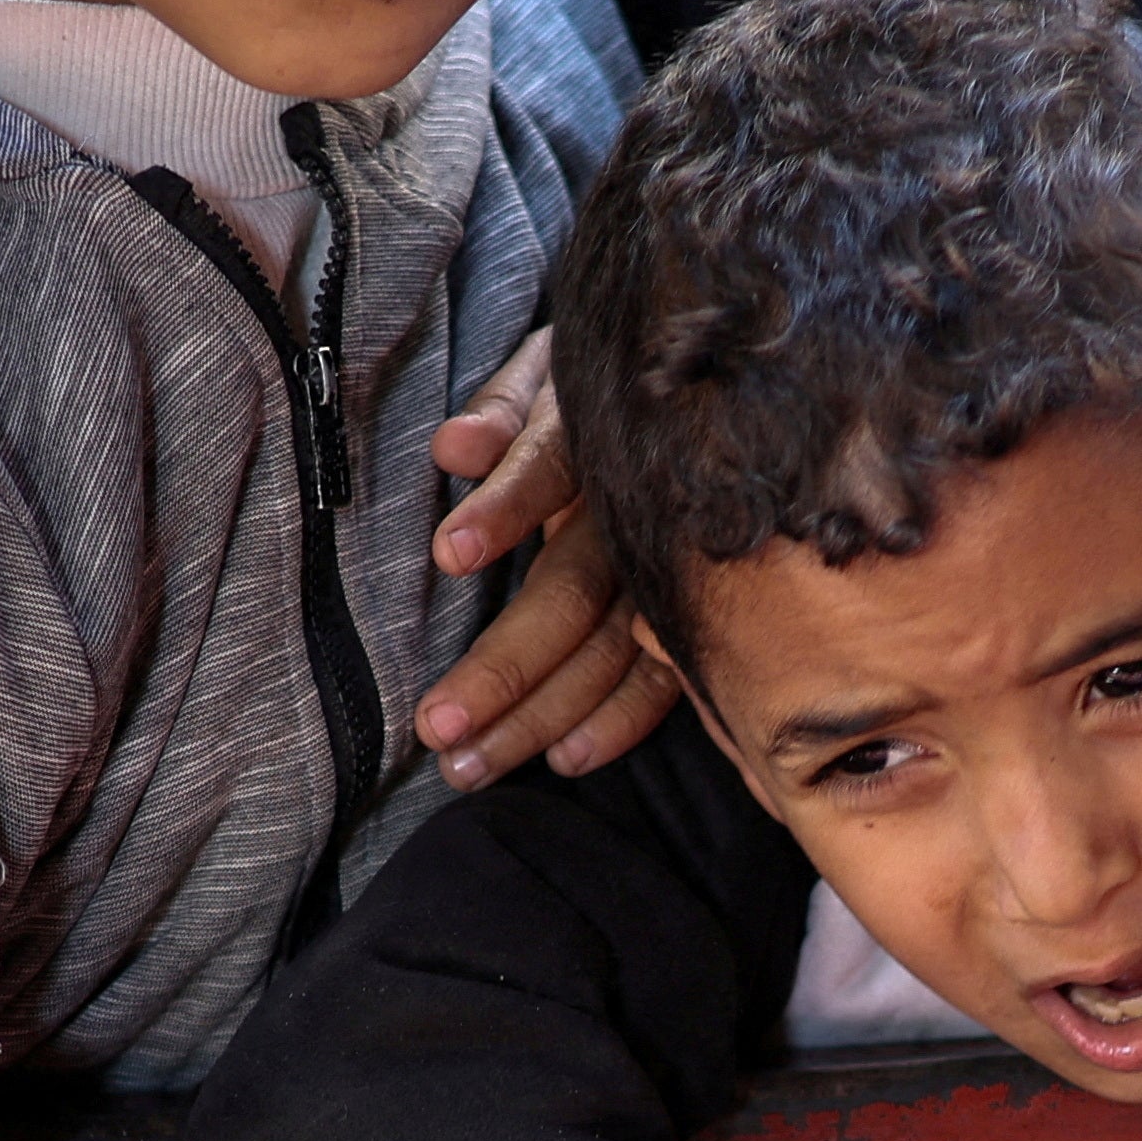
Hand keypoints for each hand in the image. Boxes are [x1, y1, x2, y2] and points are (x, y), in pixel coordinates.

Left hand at [413, 331, 685, 787]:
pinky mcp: (691, 614)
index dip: (504, 508)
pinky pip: (663, 679)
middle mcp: (637, 509)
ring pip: (609, 651)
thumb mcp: (551, 375)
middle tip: (436, 728)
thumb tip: (453, 448)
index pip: (546, 469)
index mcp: (594, 437)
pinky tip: (565, 758)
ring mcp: (669, 569)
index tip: (450, 555)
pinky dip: (618, 722)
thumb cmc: (594, 395)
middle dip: (505, 665)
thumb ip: (503, 409)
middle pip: (573, 592)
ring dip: (541, 715)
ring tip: (467, 765)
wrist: (705, 396)